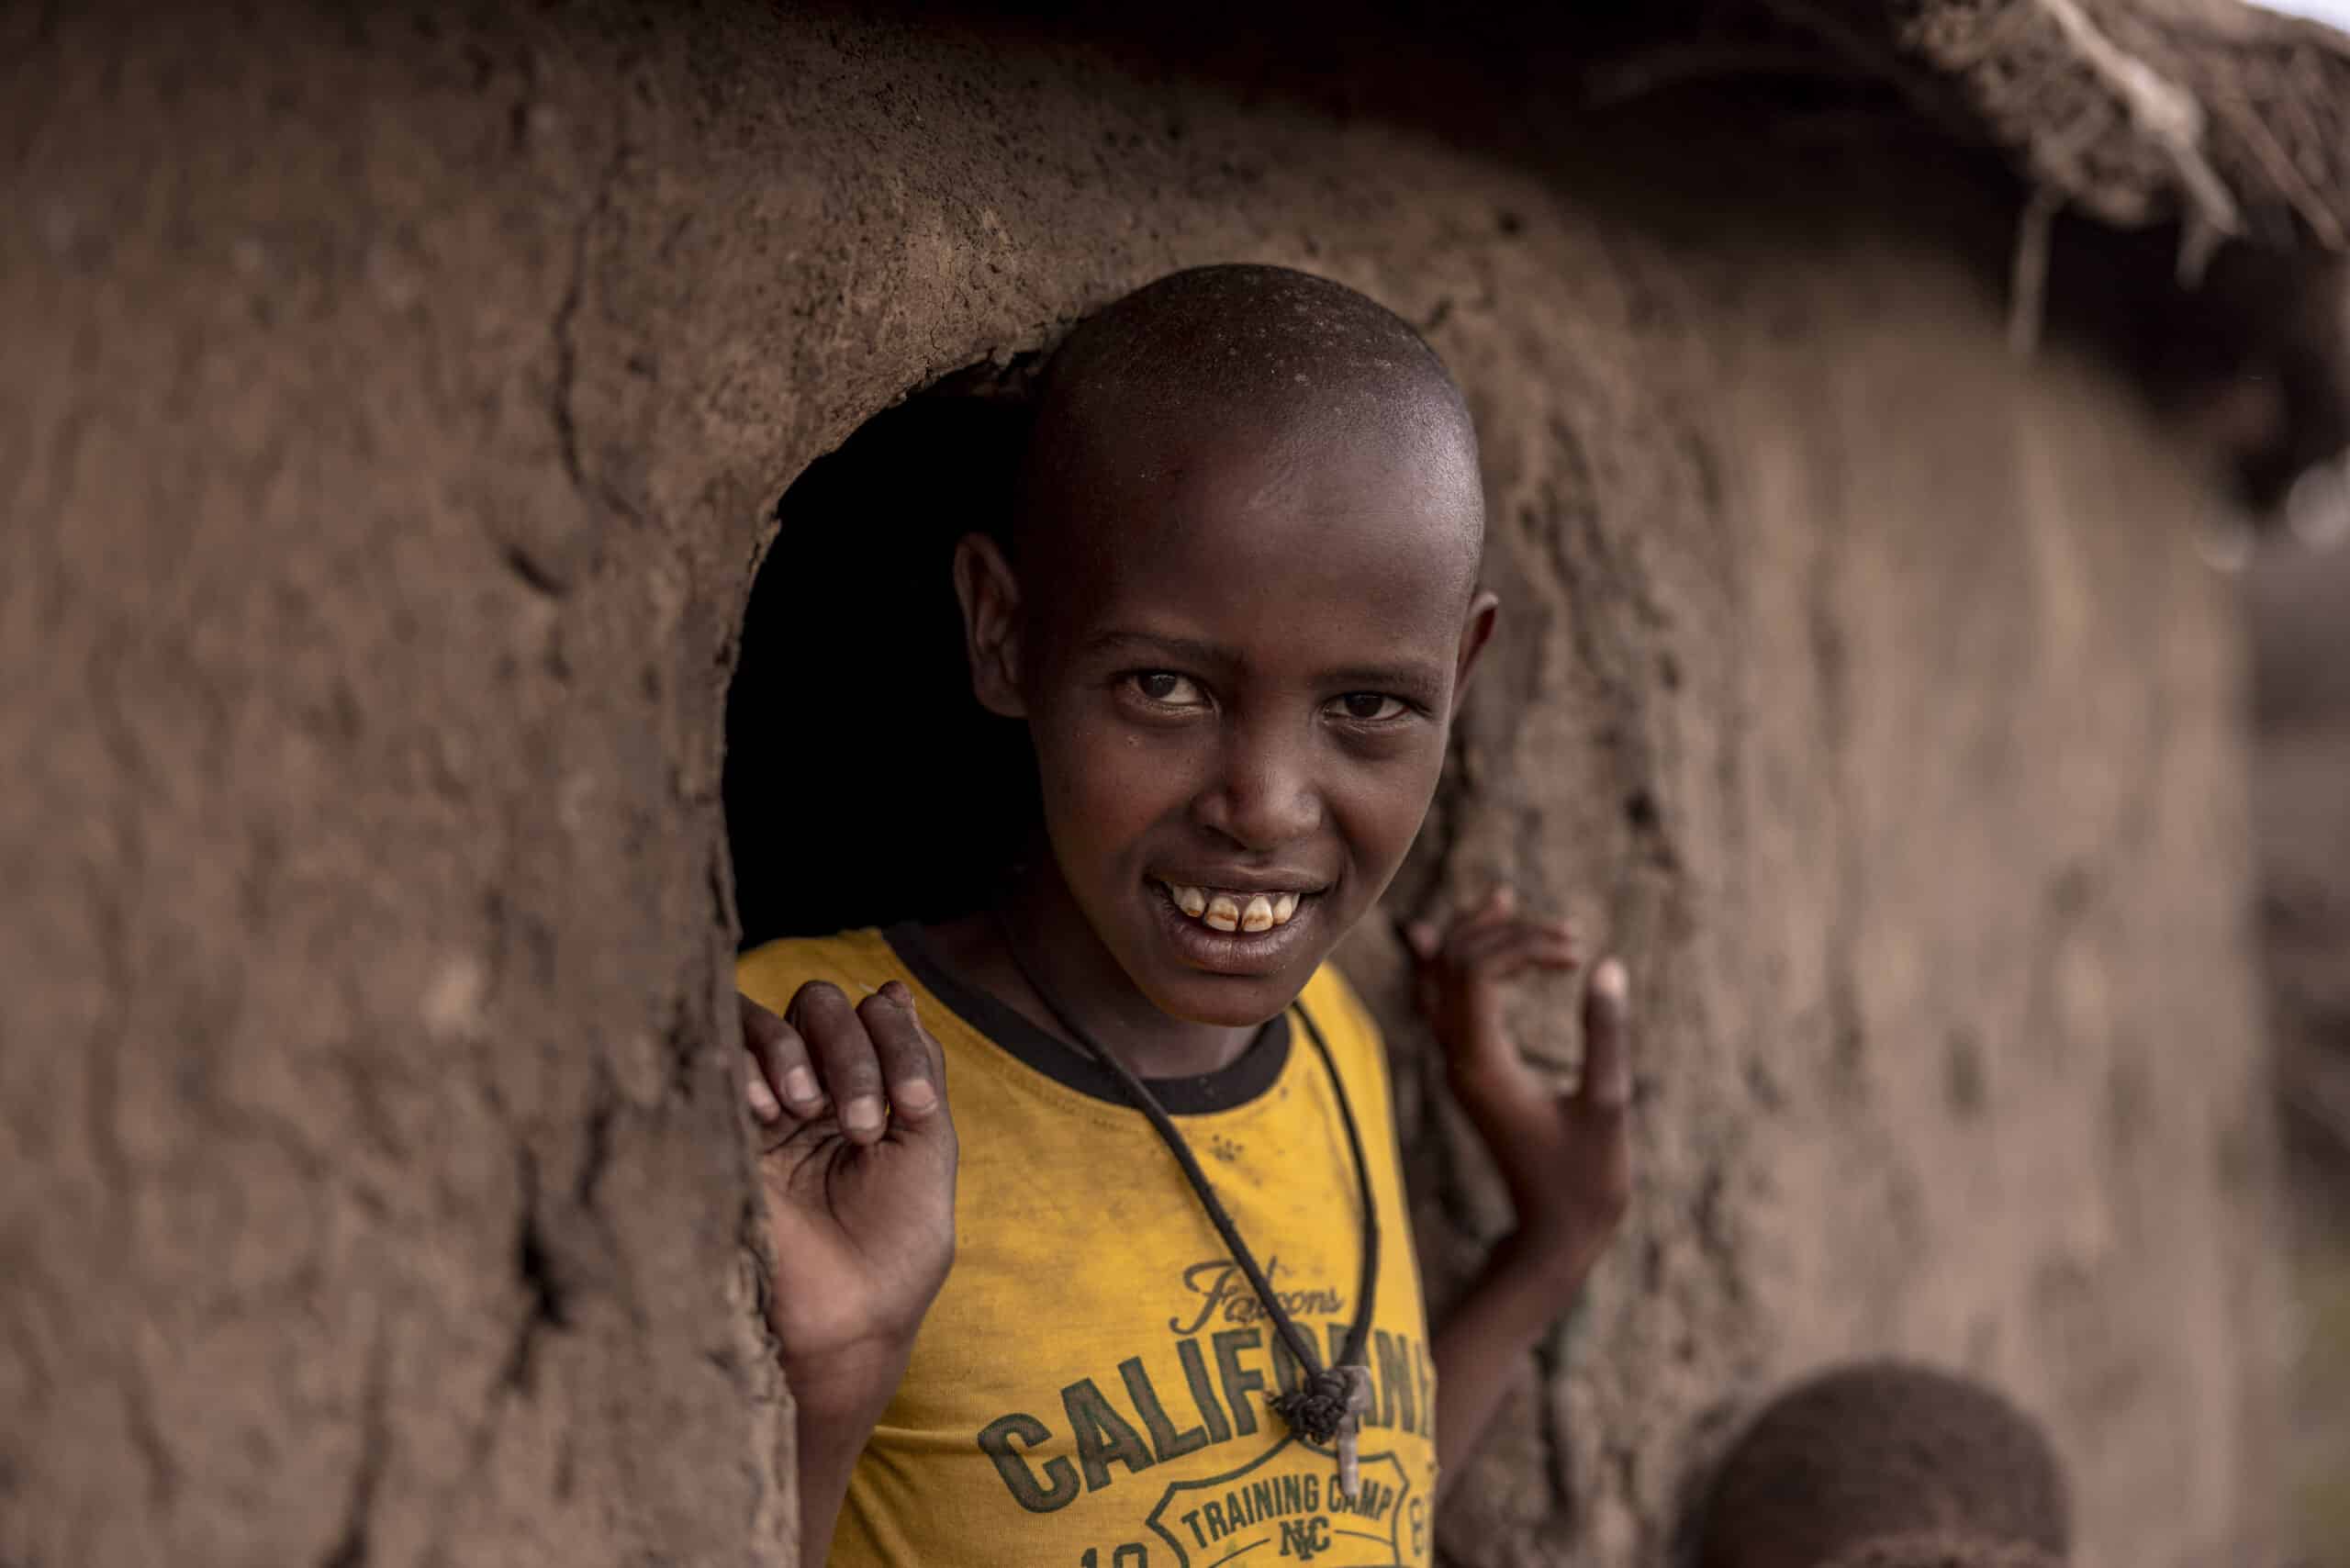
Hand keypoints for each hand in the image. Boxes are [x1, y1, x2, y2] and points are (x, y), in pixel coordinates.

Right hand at [739, 980, 956, 1417]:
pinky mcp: (715, 1129)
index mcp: (864, 1090)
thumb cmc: (896, 1249)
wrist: (844, 1322)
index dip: (897, 1039)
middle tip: (867, 1124)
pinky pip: (716, 1055)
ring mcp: (759, 1108)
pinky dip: (751, 1063)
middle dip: (853, 1048)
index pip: (872, 1014)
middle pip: (819, 1004)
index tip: (916, 1105)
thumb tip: (895, 988)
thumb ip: (918, 1065)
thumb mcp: (929, 1146)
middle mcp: (810, 1090)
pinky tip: (771, 1112)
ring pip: (765, 1017)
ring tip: (812, 1113)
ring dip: (801, 1050)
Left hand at [1405, 887, 1631, 1286]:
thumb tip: (1607, 965)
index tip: (1575, 950)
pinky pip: (1446, 1000)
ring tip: (1509, 901)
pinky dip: (1463, 963)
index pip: (1472, 970)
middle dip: (1501, 930)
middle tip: (1564, 931)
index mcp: (1482, 1064)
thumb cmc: (1585, 1178)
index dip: (1519, 942)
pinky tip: (1484, 940)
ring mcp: (1456, 1064)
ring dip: (1474, 936)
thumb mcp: (1607, 1104)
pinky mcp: (1467, 1069)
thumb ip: (1605, 1035)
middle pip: (1449, 961)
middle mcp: (1456, 1058)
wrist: (1554, 1233)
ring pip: (1439, 977)